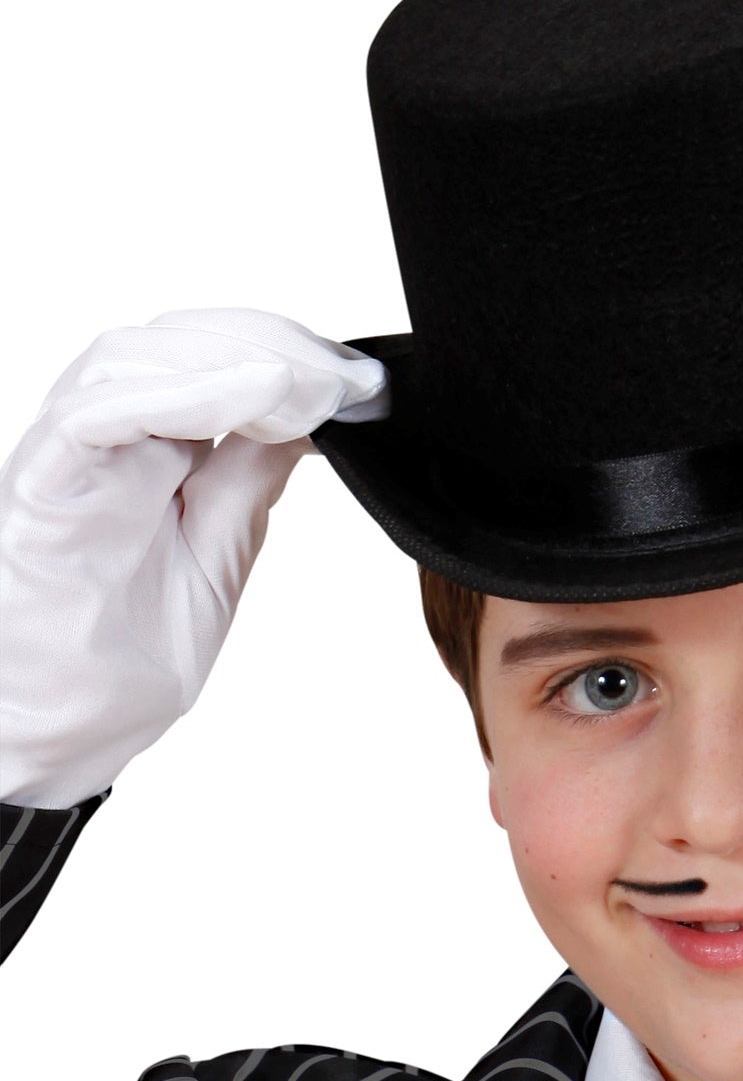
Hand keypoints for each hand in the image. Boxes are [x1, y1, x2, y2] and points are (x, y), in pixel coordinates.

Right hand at [0, 308, 388, 807]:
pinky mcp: (40, 488)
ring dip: (228, 356)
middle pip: (177, 342)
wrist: (62, 739)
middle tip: (347, 376)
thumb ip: (250, 479)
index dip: (288, 351)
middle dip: (270, 342)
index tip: (363, 380)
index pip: (212, 360)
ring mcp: (69, 460)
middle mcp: (106, 442)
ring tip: (305, 384)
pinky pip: (94, 416)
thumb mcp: (219, 555)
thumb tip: (312, 412)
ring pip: (131, 358)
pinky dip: (174, 394)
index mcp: (150, 453)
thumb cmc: (124, 658)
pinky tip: (249, 395)